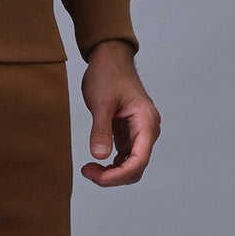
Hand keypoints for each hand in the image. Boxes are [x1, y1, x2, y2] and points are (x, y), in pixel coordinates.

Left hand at [79, 39, 160, 185]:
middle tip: (87, 171)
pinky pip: (125, 156)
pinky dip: (112, 164)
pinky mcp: (129, 132)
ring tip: (89, 169)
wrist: (110, 58)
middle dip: (113, 176)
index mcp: (146, 122)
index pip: (139, 160)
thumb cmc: (108, 74)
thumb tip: (99, 156)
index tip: (97, 177)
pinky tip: (95, 162)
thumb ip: (101, 129)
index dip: (119, 175)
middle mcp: (147, 130)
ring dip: (112, 172)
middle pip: (137, 167)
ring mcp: (139, 132)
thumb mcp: (101, 102)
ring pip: (131, 165)